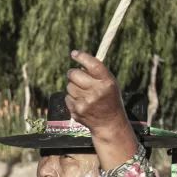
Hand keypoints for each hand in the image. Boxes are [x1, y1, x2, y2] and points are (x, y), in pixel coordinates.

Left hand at [65, 51, 138, 169]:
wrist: (108, 123)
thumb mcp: (109, 84)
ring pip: (69, 86)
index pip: (92, 65)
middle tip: (75, 74)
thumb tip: (78, 58)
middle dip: (73, 73)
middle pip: (74, 74)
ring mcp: (85, 102)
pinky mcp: (77, 110)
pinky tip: (81, 102)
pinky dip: (72, 97)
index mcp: (107, 82)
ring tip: (83, 92)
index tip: (74, 54)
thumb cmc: (109, 98)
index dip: (82, 57)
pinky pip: (67, 97)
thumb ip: (96, 72)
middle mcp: (96, 92)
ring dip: (73, 86)